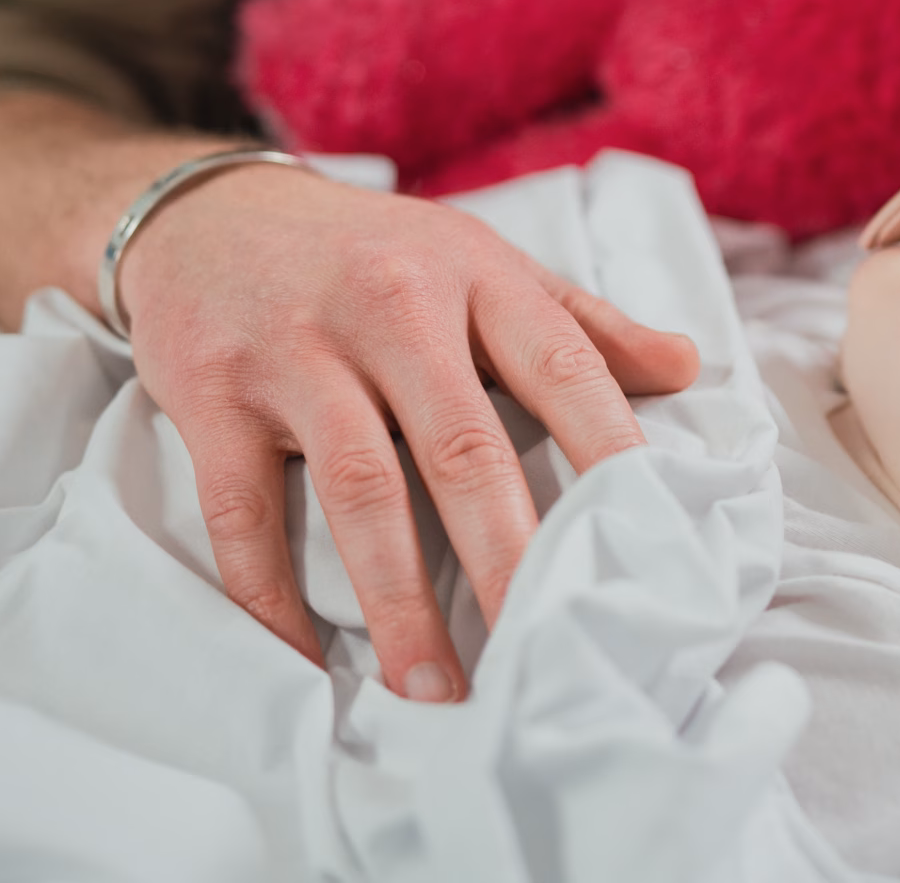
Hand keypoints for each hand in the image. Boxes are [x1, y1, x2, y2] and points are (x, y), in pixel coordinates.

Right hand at [117, 164, 698, 700]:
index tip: (649, 535)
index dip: (611, 450)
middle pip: (463, 445)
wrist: (209, 211)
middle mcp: (390, 307)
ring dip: (399, 599)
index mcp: (475, 276)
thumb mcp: (481, 263)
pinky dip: (272, 596)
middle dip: (508, 555)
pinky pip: (243, 512)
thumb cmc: (372, 253)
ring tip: (435, 687)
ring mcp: (296, 351)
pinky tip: (308, 660)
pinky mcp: (211, 394)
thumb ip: (582, 323)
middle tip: (544, 648)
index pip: (563, 366)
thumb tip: (690, 367)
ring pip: (361, 488)